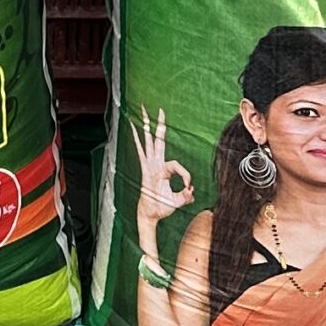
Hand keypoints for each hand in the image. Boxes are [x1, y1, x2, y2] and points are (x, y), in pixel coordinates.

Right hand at [134, 111, 192, 248]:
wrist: (149, 215)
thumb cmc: (162, 207)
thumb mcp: (178, 202)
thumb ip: (186, 196)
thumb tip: (192, 191)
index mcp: (165, 170)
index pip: (178, 166)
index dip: (186, 175)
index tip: (189, 188)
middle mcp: (156, 164)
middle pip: (159, 141)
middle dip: (160, 126)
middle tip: (161, 110)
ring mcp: (148, 165)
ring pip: (149, 142)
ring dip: (147, 127)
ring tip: (144, 112)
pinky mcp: (143, 169)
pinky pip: (139, 151)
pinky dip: (136, 139)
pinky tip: (132, 127)